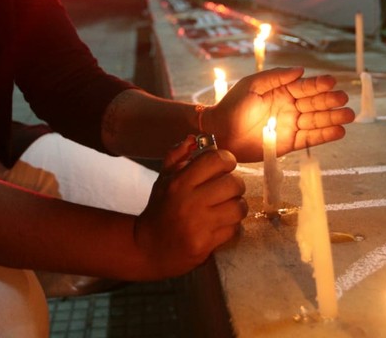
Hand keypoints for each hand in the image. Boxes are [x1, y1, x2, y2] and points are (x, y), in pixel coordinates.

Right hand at [133, 136, 246, 278]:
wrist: (147, 248)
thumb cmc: (159, 210)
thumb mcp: (163, 179)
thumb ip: (177, 156)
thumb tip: (193, 139)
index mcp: (179, 182)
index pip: (216, 160)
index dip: (227, 160)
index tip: (226, 165)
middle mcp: (189, 202)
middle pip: (233, 183)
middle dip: (236, 184)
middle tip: (229, 188)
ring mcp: (198, 225)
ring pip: (238, 207)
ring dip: (237, 206)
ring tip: (229, 206)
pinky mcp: (205, 245)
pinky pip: (234, 229)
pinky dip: (232, 226)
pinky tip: (222, 224)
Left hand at [206, 67, 353, 161]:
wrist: (220, 132)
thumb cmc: (233, 105)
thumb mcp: (253, 84)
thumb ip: (276, 76)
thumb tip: (301, 70)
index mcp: (282, 91)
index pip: (305, 87)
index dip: (319, 85)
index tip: (332, 82)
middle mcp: (290, 107)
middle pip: (315, 104)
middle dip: (330, 101)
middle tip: (344, 99)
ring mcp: (291, 126)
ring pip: (317, 121)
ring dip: (333, 118)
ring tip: (349, 115)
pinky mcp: (290, 143)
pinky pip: (310, 139)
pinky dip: (325, 136)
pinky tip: (339, 131)